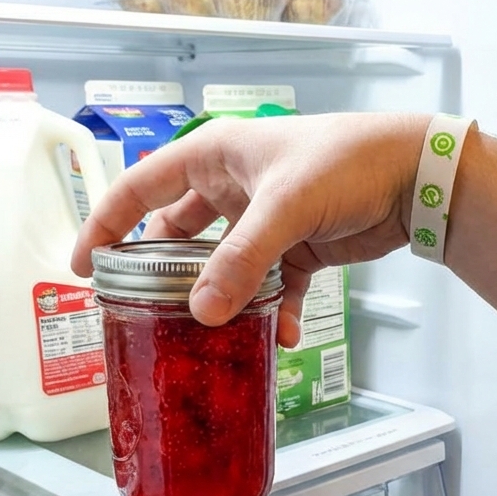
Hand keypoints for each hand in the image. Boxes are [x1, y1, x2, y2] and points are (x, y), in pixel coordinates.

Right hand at [71, 111, 429, 343]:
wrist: (413, 176)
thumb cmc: (346, 162)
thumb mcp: (284, 206)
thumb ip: (243, 260)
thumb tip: (202, 313)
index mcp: (213, 157)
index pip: (141, 188)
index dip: (106, 224)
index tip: (83, 267)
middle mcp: (232, 188)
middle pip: (181, 237)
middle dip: (168, 277)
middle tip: (150, 316)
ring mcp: (265, 221)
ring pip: (228, 269)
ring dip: (226, 302)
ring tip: (215, 338)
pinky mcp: (299, 249)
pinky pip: (274, 287)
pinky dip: (276, 312)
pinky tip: (284, 337)